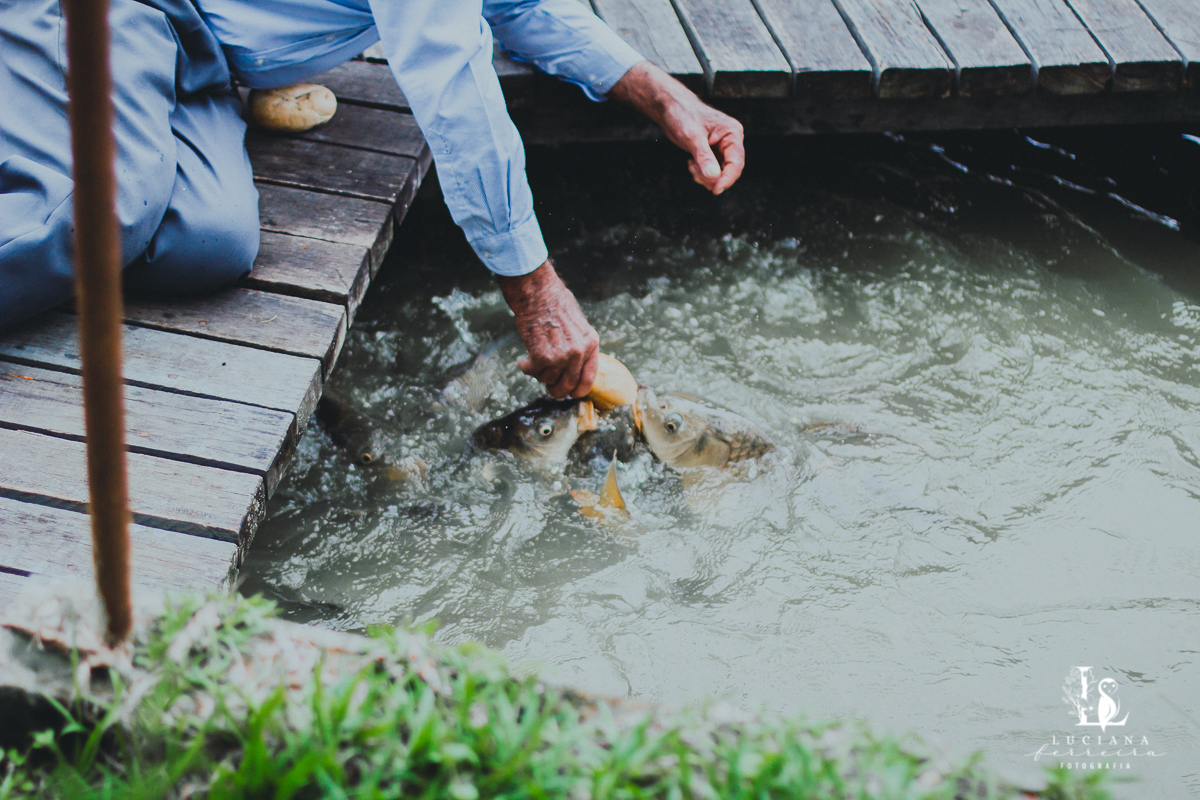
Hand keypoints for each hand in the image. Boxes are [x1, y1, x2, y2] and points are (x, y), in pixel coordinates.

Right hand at [497, 260, 598, 398]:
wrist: (538, 293)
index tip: (570, 393)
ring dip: (539, 374)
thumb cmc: (555, 304)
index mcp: (591, 344)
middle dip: (556, 390)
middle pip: (568, 385)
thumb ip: (579, 346)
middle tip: (548, 386)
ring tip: (534, 361)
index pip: (588, 379)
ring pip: (548, 379)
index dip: (577, 391)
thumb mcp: (578, 325)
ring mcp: (561, 356)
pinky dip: (526, 368)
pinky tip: (524, 361)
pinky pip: (533, 372)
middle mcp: (579, 352)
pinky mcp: (542, 357)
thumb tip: (573, 368)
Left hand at [608, 61, 744, 194]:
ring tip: (691, 165)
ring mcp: (723, 146)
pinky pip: (712, 169)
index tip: (715, 190)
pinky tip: (691, 163)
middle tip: (695, 175)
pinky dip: (701, 172)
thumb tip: (713, 176)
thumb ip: (703, 157)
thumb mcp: (692, 137)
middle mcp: (731, 139)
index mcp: (732, 132)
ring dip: (705, 175)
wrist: (671, 108)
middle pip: (730, 169)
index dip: (727, 179)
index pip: (736, 162)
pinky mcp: (714, 151)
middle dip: (712, 177)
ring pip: (720, 172)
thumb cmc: (682, 116)